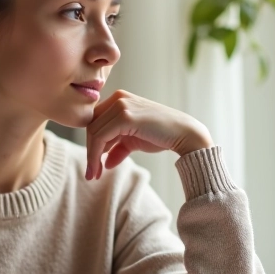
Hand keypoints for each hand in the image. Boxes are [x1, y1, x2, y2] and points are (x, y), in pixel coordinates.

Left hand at [85, 90, 213, 179]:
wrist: (184, 134)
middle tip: (92, 174)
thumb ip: (118, 148)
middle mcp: (118, 98)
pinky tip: (99, 169)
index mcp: (118, 100)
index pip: (94, 122)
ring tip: (94, 175)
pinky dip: (96, 155)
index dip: (91, 144)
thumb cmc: (162, 136)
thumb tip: (106, 164)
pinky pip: (101, 137)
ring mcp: (121, 105)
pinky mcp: (125, 116)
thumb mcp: (134, 141)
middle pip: (91, 127)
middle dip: (90, 151)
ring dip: (91, 157)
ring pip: (93, 132)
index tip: (93, 166)